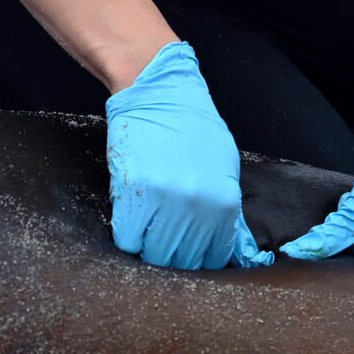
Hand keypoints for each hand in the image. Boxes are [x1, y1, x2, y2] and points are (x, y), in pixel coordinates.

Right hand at [104, 40, 270, 269]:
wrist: (158, 92)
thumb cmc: (193, 128)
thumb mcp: (224, 169)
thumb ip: (224, 210)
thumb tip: (225, 247)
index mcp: (224, 204)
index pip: (213, 258)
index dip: (197, 258)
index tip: (186, 252)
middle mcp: (196, 207)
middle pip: (183, 261)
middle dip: (173, 257)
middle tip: (164, 243)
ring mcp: (163, 201)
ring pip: (154, 255)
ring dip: (149, 249)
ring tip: (147, 232)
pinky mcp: (132, 192)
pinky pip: (128, 238)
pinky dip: (128, 237)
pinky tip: (132, 223)